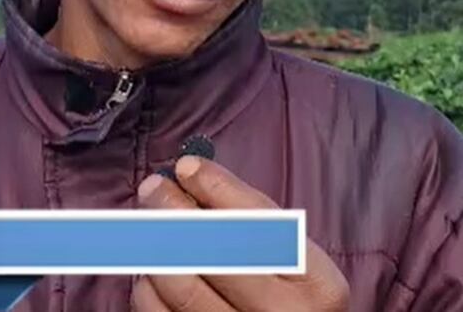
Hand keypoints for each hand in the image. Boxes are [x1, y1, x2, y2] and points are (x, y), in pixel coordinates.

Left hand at [132, 156, 348, 311]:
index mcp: (316, 285)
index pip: (262, 226)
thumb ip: (252, 219)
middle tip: (154, 186)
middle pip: (215, 254)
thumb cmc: (288, 294)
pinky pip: (156, 310)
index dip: (218, 189)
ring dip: (157, 247)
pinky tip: (152, 268)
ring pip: (180, 286)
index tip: (187, 166)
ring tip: (152, 226)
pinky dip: (146, 283)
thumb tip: (188, 174)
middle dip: (175, 210)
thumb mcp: (292, 257)